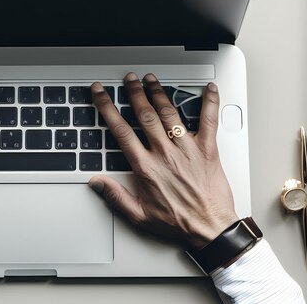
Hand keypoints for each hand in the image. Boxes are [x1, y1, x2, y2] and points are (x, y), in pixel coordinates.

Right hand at [89, 73, 237, 248]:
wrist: (210, 228)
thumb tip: (96, 182)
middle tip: (128, 79)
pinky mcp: (208, 150)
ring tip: (151, 79)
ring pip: (170, 114)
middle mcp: (165, 154)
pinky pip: (209, 121)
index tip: (101, 94)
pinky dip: (210, 102)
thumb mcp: (139, 215)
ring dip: (159, 93)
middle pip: (145, 115)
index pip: (121, 131)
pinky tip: (209, 88)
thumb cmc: (178, 222)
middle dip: (134, 93)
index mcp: (146, 167)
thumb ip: (115, 196)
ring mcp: (187, 149)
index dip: (108, 108)